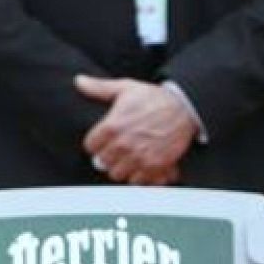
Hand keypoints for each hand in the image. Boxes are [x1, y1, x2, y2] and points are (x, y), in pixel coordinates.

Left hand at [76, 75, 197, 184]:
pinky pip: (138, 181)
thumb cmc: (153, 98)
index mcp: (112, 126)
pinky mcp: (155, 167)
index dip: (96, 143)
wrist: (184, 108)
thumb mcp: (126, 88)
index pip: (90, 146)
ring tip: (128, 158)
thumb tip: (79, 81)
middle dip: (108, 156)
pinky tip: (142, 165)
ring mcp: (139, 157)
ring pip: (117, 174)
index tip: (103, 140)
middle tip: (116, 150)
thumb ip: (99, 88)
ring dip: (121, 167)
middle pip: (102, 163)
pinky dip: (139, 176)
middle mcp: (124, 145)